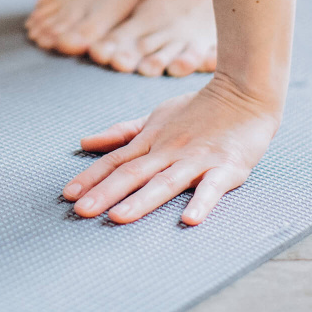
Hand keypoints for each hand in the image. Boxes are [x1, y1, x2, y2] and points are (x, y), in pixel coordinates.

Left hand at [62, 75, 281, 224]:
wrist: (244, 92)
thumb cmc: (199, 108)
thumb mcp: (156, 116)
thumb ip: (122, 132)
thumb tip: (85, 142)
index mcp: (152, 141)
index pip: (116, 161)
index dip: (91, 176)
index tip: (68, 194)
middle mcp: (169, 151)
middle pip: (133, 173)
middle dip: (105, 193)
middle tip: (81, 211)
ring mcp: (197, 159)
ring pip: (165, 182)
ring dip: (142, 200)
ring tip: (120, 217)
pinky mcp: (227, 167)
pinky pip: (213, 187)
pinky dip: (201, 202)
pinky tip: (189, 219)